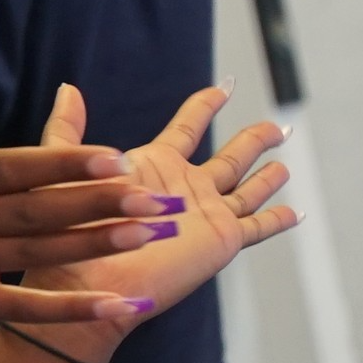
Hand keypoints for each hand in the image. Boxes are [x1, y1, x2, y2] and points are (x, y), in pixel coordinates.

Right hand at [0, 10, 180, 343]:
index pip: (8, 167)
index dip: (63, 163)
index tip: (115, 155)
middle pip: (34, 212)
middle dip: (98, 203)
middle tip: (156, 197)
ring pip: (36, 255)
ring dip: (95, 245)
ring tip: (148, 235)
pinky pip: (22, 309)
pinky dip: (70, 309)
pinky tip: (116, 306)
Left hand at [20, 82, 298, 352]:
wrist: (90, 275)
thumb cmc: (72, 225)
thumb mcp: (68, 168)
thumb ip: (69, 128)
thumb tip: (68, 87)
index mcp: (154, 166)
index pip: (187, 128)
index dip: (204, 106)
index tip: (222, 88)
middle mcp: (185, 188)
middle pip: (230, 157)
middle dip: (254, 140)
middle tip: (277, 126)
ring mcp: (205, 215)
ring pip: (247, 189)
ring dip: (267, 178)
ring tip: (284, 164)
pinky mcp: (220, 241)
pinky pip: (257, 227)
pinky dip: (276, 220)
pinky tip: (294, 212)